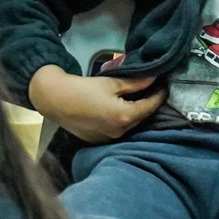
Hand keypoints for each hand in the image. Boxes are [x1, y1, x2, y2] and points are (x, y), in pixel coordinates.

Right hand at [28, 64, 164, 142]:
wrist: (53, 99)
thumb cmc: (82, 88)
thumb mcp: (110, 82)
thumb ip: (134, 82)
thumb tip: (153, 78)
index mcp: (125, 117)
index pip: (151, 106)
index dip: (159, 95)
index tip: (164, 86)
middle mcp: (120, 132)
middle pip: (141, 117)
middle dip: (147, 104)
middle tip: (151, 90)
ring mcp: (109, 138)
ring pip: (130, 125)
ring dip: (134, 114)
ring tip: (136, 100)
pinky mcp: (98, 140)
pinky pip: (118, 130)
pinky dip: (121, 120)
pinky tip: (118, 110)